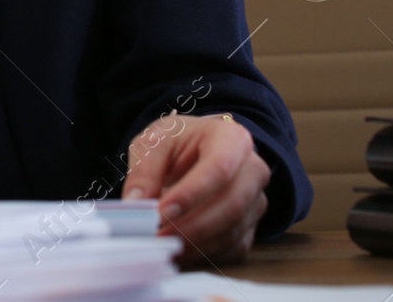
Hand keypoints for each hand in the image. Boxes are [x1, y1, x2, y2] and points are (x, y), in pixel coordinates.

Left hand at [121, 112, 271, 266]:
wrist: (196, 150)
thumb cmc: (178, 142)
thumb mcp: (154, 143)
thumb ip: (144, 171)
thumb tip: (135, 204)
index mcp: (232, 139)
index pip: (219, 168)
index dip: (192, 194)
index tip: (162, 211)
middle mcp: (253, 170)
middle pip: (233, 205)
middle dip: (193, 225)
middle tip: (158, 234)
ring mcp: (256, 201)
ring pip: (233, 230)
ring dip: (196, 243)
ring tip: (162, 243)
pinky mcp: (250, 226)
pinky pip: (233, 248)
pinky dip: (204, 253)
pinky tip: (177, 249)